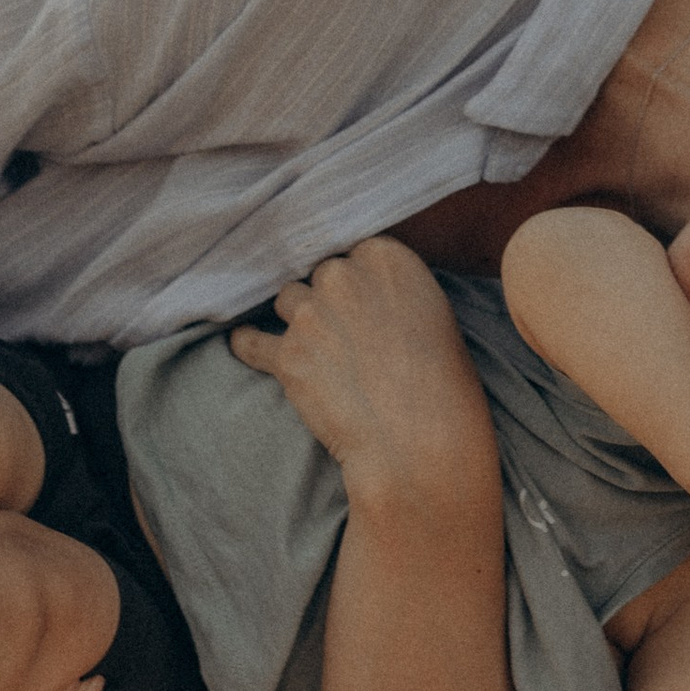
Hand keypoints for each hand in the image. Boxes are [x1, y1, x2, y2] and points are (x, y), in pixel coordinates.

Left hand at [229, 241, 494, 502]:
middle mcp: (342, 275)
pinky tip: (248, 346)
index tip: (361, 302)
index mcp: (385, 256)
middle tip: (345, 334)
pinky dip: (250, 346)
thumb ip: (390, 289)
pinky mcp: (286, 355)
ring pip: (288, 301)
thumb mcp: (432, 312)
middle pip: (319, 274)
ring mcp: (310, 314)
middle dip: (328, 300)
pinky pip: (251, 341)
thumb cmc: (441, 382)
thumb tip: (362, 292)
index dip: (356, 281)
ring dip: (298, 322)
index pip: (353, 252)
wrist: (420, 438)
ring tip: (315, 351)